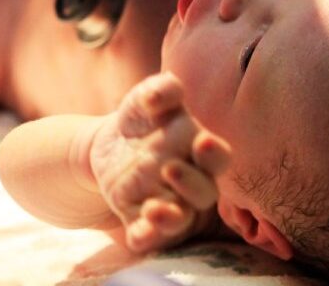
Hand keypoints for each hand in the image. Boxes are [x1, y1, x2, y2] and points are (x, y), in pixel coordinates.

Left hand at [89, 73, 231, 252]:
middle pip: (204, 192)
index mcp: (198, 151)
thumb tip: (158, 96)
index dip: (214, 153)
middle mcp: (190, 183)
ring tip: (154, 210)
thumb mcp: (145, 99)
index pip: (218, 157)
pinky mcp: (141, 221)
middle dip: (191, 184)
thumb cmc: (141, 120)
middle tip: (170, 168)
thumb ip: (160, 90)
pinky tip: (138, 235)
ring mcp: (168, 204)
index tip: (202, 142)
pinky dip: (146, 238)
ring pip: (181, 219)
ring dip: (171, 218)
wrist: (109, 145)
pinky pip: (149, 237)